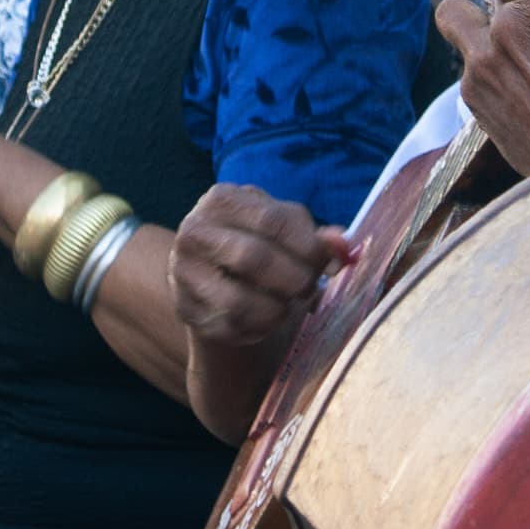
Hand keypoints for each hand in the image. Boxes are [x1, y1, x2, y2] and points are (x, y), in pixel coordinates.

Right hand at [169, 183, 352, 348]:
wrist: (216, 275)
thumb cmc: (260, 243)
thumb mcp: (286, 230)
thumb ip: (316, 238)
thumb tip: (345, 245)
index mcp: (222, 199)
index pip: (273, 220)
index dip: (308, 247)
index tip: (326, 263)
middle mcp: (194, 232)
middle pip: (254, 259)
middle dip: (294, 280)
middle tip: (309, 288)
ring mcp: (184, 273)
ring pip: (239, 302)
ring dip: (277, 310)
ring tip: (286, 304)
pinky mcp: (186, 309)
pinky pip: (231, 328)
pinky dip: (259, 329)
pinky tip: (266, 318)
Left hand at [434, 0, 529, 171]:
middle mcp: (506, 30)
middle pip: (462, 2)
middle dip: (483, 11)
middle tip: (512, 27)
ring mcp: (483, 67)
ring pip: (458, 33)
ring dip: (481, 43)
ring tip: (515, 62)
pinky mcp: (475, 102)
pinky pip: (469, 74)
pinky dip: (487, 77)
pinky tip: (520, 94)